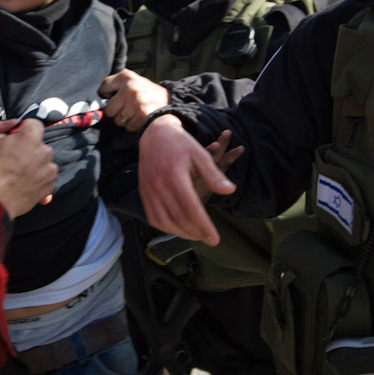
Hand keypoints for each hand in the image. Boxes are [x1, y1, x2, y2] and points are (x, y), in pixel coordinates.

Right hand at [0, 119, 56, 219]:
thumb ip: (1, 132)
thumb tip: (6, 135)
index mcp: (31, 136)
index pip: (34, 124)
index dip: (23, 129)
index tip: (15, 137)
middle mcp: (45, 152)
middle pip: (39, 145)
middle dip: (29, 149)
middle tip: (13, 159)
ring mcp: (49, 171)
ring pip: (43, 163)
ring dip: (34, 166)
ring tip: (17, 175)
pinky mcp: (49, 187)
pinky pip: (44, 180)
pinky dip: (36, 181)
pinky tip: (22, 185)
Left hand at [99, 70, 169, 131]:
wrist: (173, 103)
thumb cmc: (151, 95)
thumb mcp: (136, 83)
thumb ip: (120, 88)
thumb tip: (102, 102)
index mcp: (126, 77)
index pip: (104, 86)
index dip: (105, 95)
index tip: (109, 98)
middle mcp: (129, 87)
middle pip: (109, 109)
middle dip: (116, 113)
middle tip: (128, 109)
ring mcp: (135, 101)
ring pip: (118, 120)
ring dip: (125, 121)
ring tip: (136, 114)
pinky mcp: (141, 114)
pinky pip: (128, 126)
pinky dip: (134, 126)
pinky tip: (142, 119)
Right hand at [139, 116, 240, 244]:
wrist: (154, 134)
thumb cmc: (181, 143)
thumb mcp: (200, 154)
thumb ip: (214, 174)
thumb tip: (230, 191)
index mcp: (175, 177)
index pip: (192, 209)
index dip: (204, 227)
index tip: (215, 239)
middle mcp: (159, 187)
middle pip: (179, 220)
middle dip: (196, 233)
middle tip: (209, 240)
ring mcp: (149, 191)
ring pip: (164, 222)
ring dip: (181, 233)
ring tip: (196, 236)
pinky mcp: (143, 193)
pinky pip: (153, 218)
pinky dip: (166, 227)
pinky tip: (178, 228)